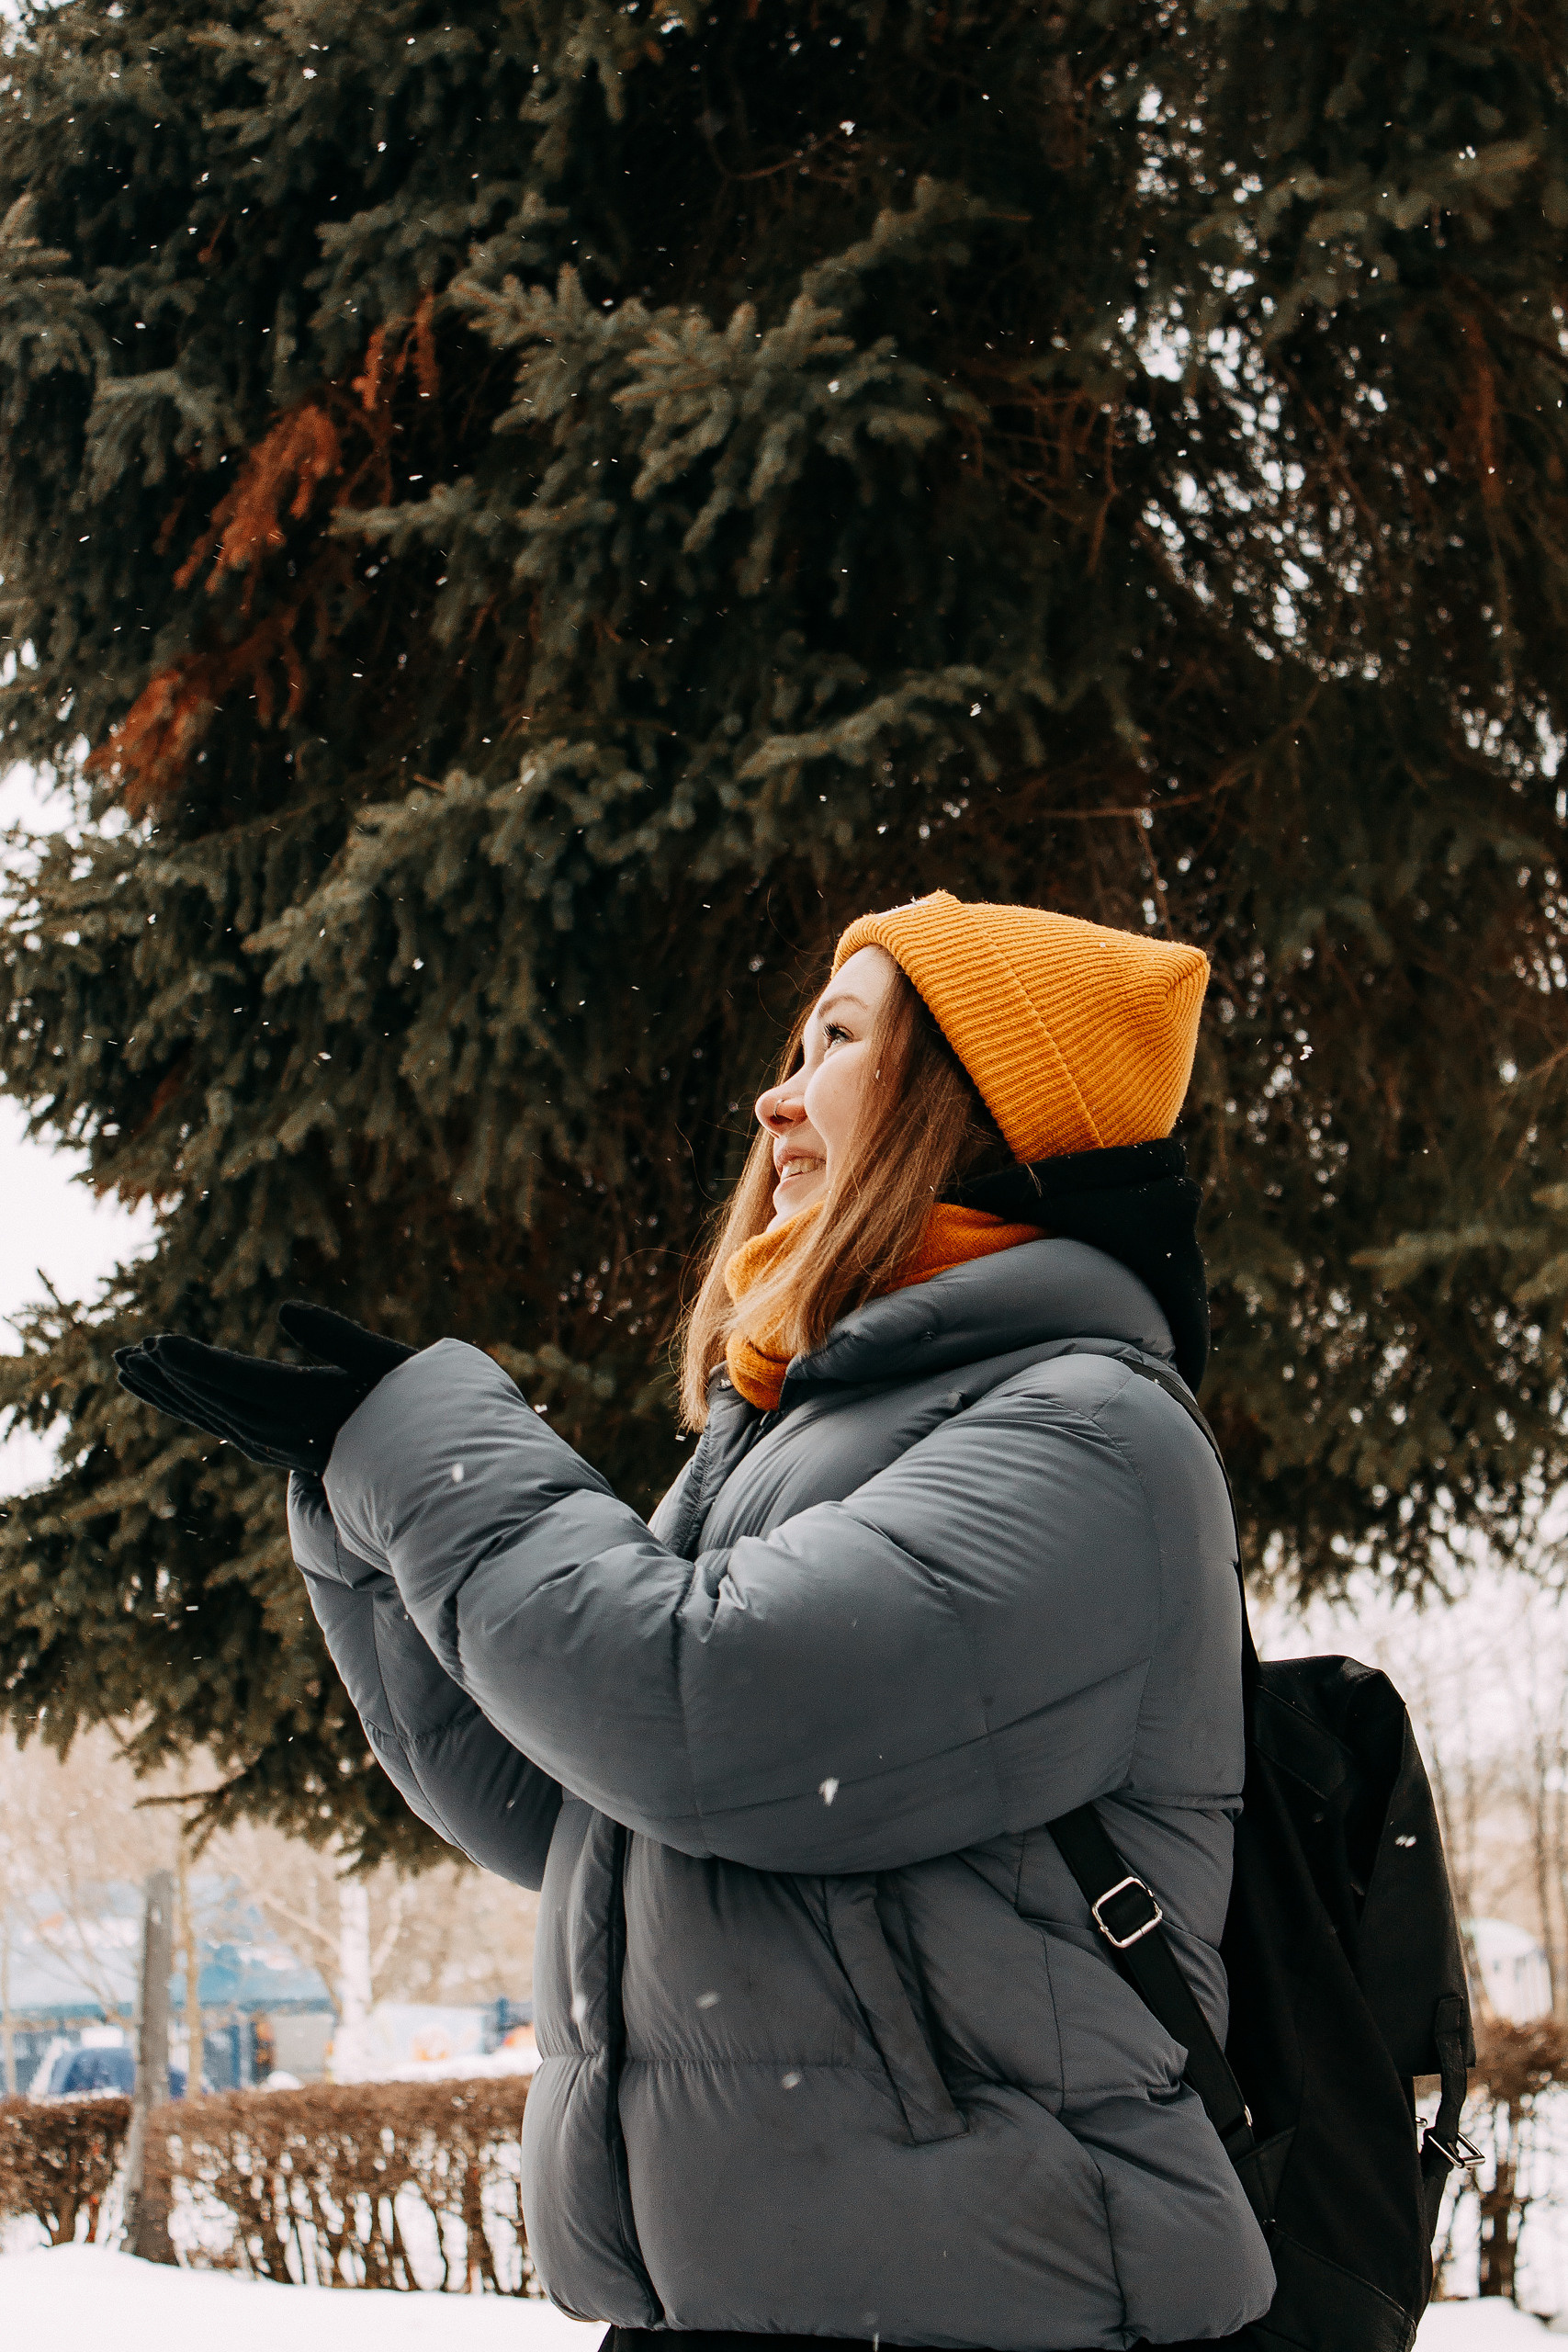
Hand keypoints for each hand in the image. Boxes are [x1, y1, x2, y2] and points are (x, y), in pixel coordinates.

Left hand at [115, 1303, 415, 1473]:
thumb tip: (282, 1308)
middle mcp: (284, 1430)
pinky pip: (223, 1424)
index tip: (157, 1342)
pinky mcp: (278, 1447)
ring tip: (127, 1369)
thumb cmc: (415, 1405)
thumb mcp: (386, 1362)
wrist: (427, 1465)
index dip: (194, 1363)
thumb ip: (337, 1335)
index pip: (239, 1382)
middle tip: (122, 1355)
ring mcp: (277, 1444)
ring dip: (167, 1391)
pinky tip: (172, 1394)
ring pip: (210, 1415)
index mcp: (308, 1405)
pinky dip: (191, 1405)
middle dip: (164, 1376)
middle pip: (211, 1400)